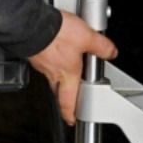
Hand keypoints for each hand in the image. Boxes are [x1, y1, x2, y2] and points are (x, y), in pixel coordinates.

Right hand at [28, 10, 117, 125]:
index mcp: (67, 75)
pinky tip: (54, 47)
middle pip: (57, 91)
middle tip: (68, 100)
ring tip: (65, 67)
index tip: (72, 119)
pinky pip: (43, 60)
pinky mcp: (34, 51)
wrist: (32, 23)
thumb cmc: (55, 34)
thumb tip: (110, 52)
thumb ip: (101, 46)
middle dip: (63, 96)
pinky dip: (49, 57)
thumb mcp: (87, 37)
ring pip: (50, 75)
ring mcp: (41, 63)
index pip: (68, 102)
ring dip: (57, 75)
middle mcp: (52, 73)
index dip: (70, 113)